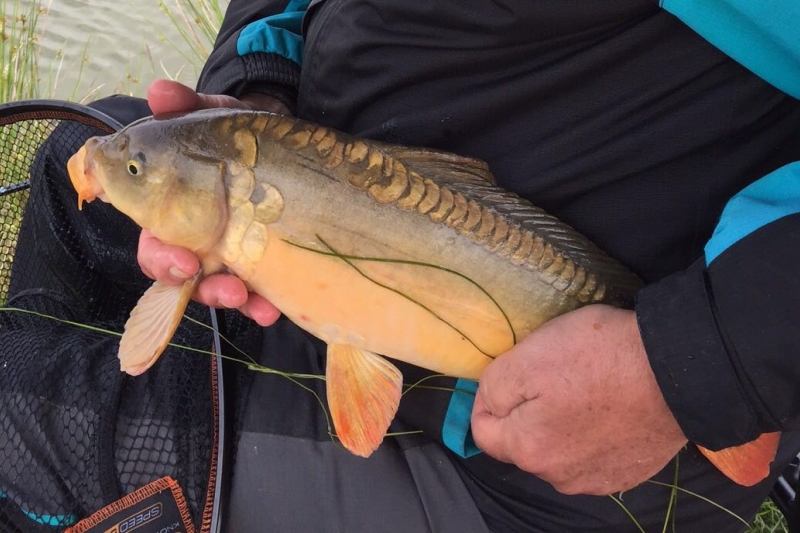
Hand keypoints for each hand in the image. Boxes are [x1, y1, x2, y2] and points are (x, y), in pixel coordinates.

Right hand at [136, 80, 285, 325]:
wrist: (286, 140)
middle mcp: (197, 239)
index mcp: (173, 211)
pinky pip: (257, 292)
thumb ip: (187, 106)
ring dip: (233, 300)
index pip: (155, 245)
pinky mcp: (261, 262)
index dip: (162, 259)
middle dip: (201, 288)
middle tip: (226, 289)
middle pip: (185, 278)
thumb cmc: (237, 135)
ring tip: (254, 302)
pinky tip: (273, 307)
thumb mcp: (216, 116)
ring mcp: (229, 254)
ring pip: (219, 290)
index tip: (184, 262)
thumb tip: (160, 92)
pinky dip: (263, 304)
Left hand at [471, 305, 687, 495]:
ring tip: (585, 388)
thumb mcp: (527, 357)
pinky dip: (593, 432)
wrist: (679, 370)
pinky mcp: (629, 472)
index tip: (511, 371)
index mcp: (529, 451)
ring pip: (558, 449)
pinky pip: (593, 452)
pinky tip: (609, 406)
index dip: (487, 397)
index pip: (483, 430)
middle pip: (523, 441)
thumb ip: (494, 386)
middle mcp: (560, 476)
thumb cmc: (598, 358)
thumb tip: (487, 403)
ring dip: (560, 423)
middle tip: (552, 373)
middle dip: (526, 410)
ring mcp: (597, 479)